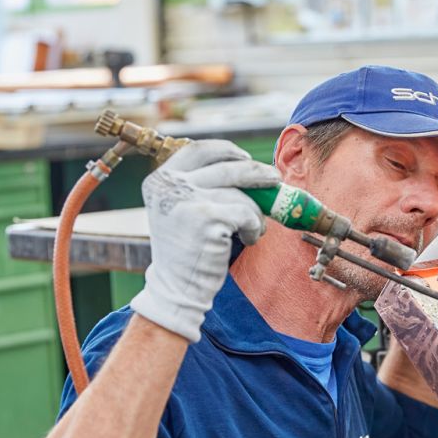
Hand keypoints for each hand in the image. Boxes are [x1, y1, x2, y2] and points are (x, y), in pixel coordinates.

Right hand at [130, 140, 278, 342]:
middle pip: (226, 165)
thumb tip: (249, 166)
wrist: (178, 288)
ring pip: (240, 193)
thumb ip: (203, 186)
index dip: (227, 151)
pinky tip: (249, 239)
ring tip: (254, 228)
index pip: (200, 150)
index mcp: (161, 179)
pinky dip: (254, 226)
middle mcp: (170, 185)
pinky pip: (246, 213)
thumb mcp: (185, 209)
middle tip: (275, 180)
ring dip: (256, 211)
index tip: (246, 158)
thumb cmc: (189, 250)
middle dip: (257, 172)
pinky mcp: (206, 217)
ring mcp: (186, 199)